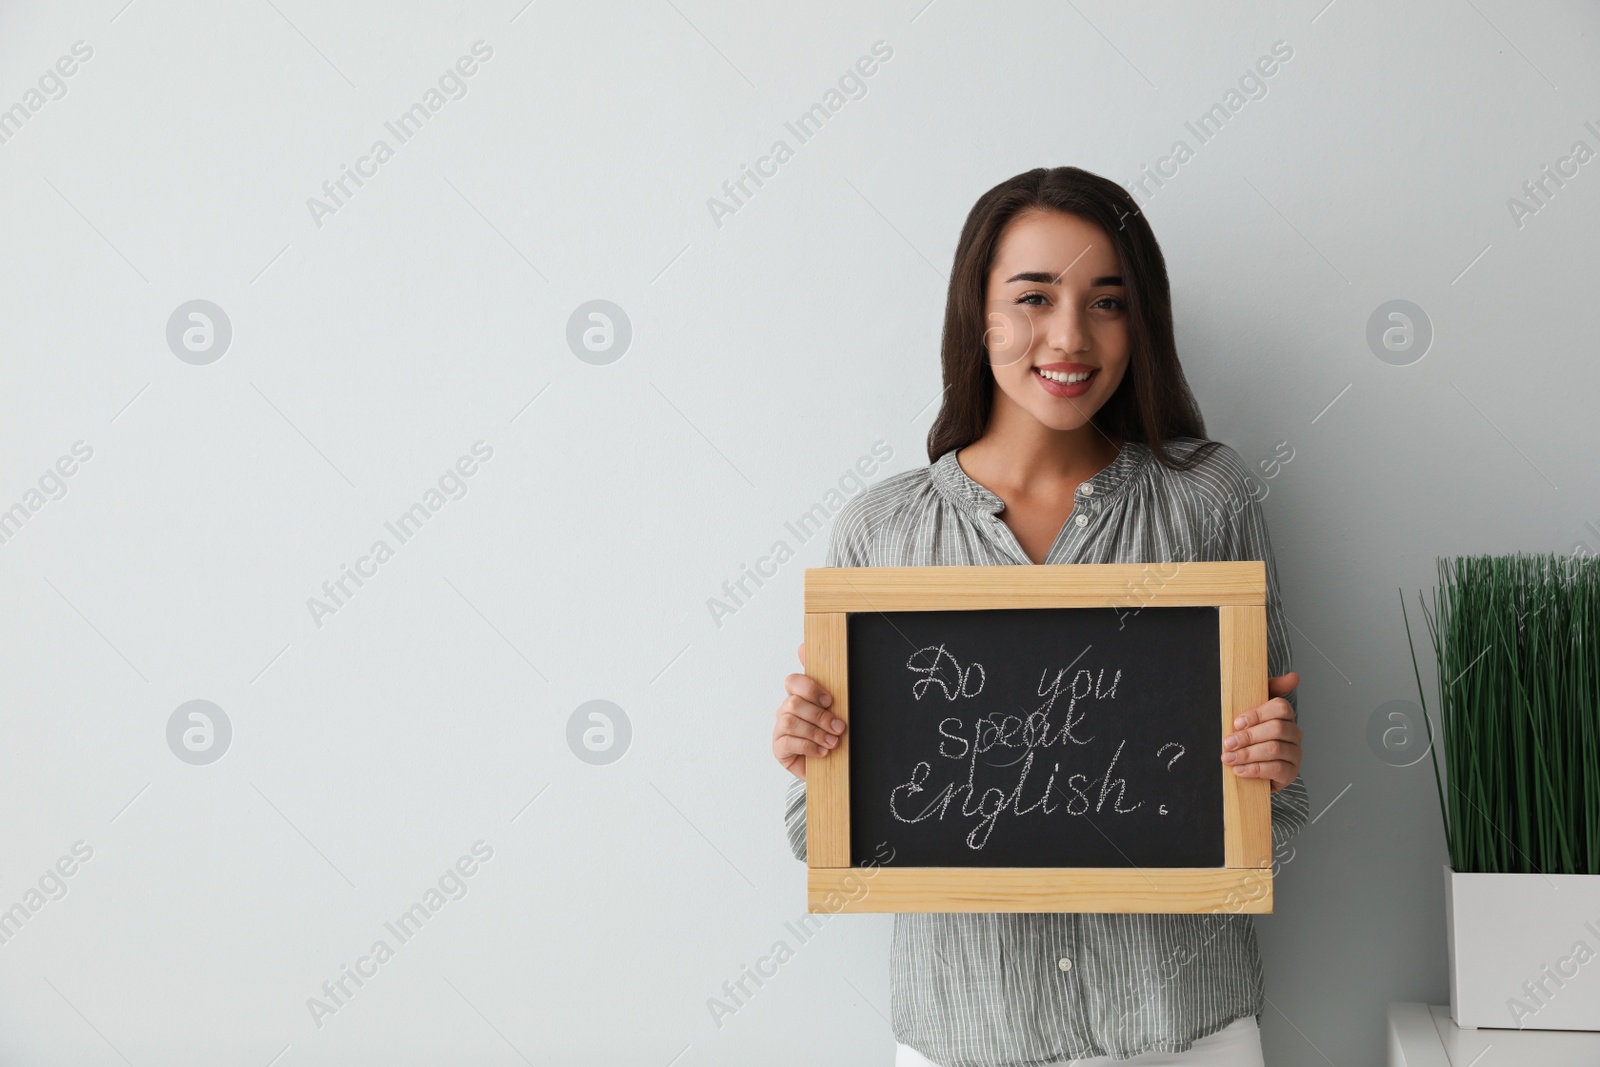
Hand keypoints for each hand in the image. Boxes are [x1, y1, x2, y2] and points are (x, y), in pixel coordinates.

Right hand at [771, 642, 846, 779]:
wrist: (831, 765)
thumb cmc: (830, 733)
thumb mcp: (834, 708)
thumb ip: (825, 680)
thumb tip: (803, 647)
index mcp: (798, 697)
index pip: (793, 682)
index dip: (810, 689)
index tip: (830, 700)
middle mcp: (786, 711)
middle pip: (793, 703)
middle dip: (819, 716)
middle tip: (838, 727)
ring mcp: (780, 730)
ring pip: (789, 722)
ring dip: (814, 732)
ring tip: (832, 742)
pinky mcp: (779, 749)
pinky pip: (787, 742)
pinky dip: (808, 746)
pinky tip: (822, 752)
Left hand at [1221, 671, 1301, 792]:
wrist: (1251, 767)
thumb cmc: (1251, 736)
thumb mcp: (1253, 711)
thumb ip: (1267, 690)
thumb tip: (1293, 677)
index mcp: (1285, 716)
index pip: (1280, 708)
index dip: (1258, 714)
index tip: (1236, 722)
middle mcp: (1294, 733)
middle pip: (1276, 729)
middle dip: (1248, 736)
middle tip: (1228, 743)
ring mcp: (1294, 753)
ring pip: (1275, 749)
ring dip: (1248, 754)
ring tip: (1229, 758)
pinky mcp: (1291, 772)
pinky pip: (1276, 769)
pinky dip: (1255, 769)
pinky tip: (1240, 770)